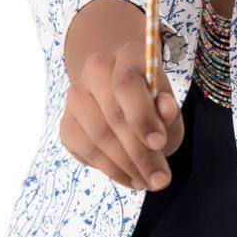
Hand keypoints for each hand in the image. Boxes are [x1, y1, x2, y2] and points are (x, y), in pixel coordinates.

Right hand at [59, 37, 184, 191]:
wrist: (122, 96)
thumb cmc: (152, 102)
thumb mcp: (168, 105)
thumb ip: (169, 111)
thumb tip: (166, 108)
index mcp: (128, 54)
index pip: (127, 82)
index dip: (142, 115)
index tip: (159, 143)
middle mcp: (96, 69)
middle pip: (113, 114)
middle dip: (139, 153)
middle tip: (159, 179)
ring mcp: (76, 95)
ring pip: (97, 135)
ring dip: (124, 166)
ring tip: (147, 182)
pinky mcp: (66, 122)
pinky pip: (82, 150)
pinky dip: (108, 169)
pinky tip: (128, 178)